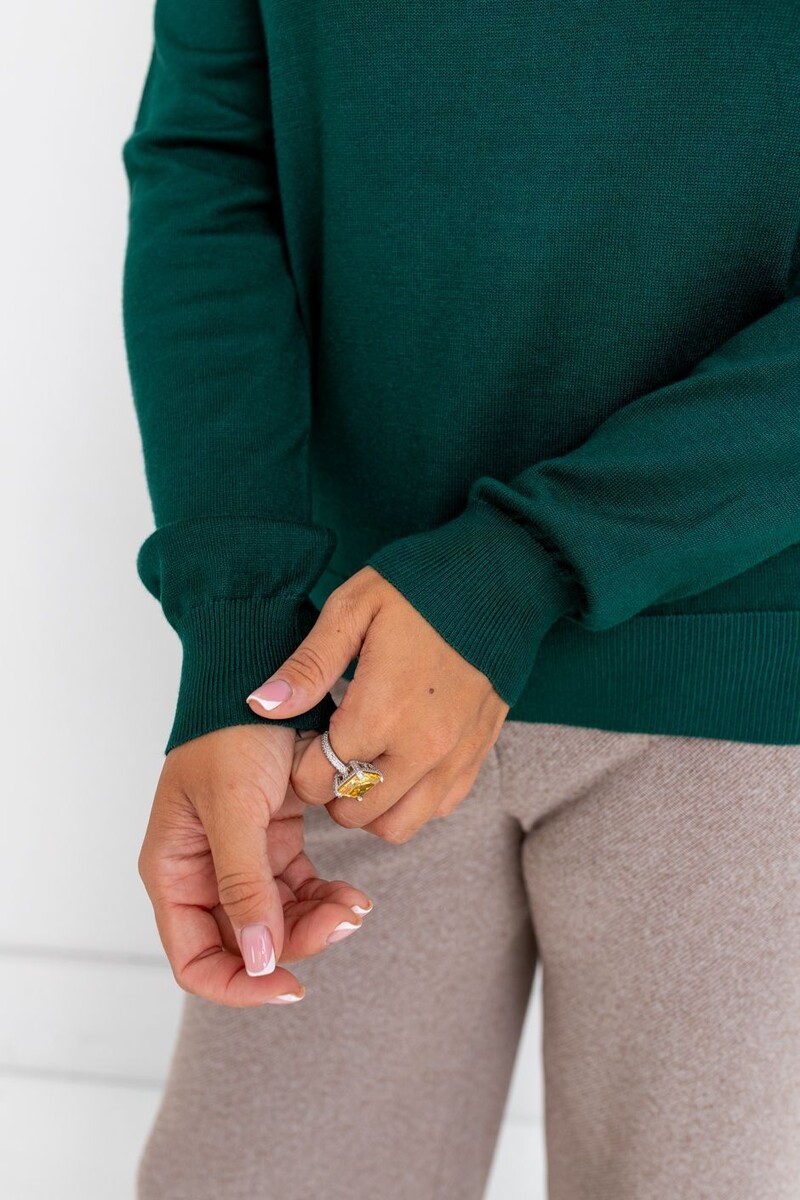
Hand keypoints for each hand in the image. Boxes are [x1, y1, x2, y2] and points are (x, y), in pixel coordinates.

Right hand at [137, 723, 372, 1007]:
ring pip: (278, 921)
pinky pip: (298, 890)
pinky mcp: (273, 840)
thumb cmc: (232, 731)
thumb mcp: (234, 805)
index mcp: (173, 869)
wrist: (264, 673)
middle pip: (244, 945)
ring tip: (355, 906)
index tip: (291, 984)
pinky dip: (325, 898)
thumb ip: (243, 883)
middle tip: (342, 924)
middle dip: (293, 945)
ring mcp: (240, 858)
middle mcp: (201, 872)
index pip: (195, 959)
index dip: (240, 985)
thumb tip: (259, 960)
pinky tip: (352, 893)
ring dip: (316, 923)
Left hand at [245, 566, 509, 842]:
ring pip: (398, 826)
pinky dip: (412, 798)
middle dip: (331, 790)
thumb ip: (309, 664)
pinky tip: (400, 758)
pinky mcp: (479, 754)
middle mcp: (421, 747)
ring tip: (364, 760)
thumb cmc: (421, 587)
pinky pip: (438, 807)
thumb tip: (262, 704)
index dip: (301, 765)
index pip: (317, 781)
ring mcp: (455, 756)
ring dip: (371, 805)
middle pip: (354, 813)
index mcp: (381, 711)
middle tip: (331, 749)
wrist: (500, 579)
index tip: (309, 735)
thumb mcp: (354, 608)